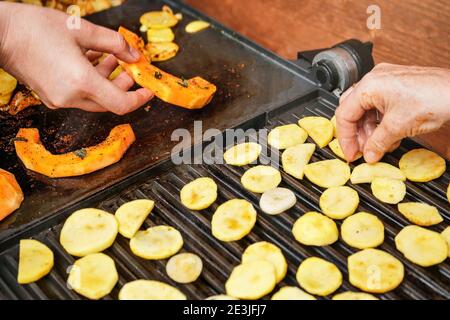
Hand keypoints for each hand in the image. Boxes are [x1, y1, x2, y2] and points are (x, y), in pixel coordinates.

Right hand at [0, 3, 152, 113]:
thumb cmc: (34, 28)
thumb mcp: (81, 29)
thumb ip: (114, 43)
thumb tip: (134, 53)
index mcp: (81, 82)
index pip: (121, 104)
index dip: (139, 99)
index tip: (148, 90)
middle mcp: (71, 97)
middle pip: (110, 101)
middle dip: (124, 85)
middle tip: (129, 67)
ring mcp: (59, 99)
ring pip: (95, 98)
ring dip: (108, 81)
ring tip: (111, 58)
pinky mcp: (51, 96)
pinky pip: (80, 95)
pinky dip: (92, 82)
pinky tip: (92, 61)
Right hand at [335, 63, 449, 162]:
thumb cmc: (434, 99)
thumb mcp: (398, 128)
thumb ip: (377, 143)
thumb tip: (368, 154)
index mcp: (369, 85)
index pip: (344, 114)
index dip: (345, 138)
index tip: (351, 153)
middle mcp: (375, 79)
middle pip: (352, 110)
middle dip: (356, 133)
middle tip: (361, 150)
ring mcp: (386, 80)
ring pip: (366, 108)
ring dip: (369, 130)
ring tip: (377, 146)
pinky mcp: (398, 85)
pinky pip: (379, 105)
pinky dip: (380, 122)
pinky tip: (388, 136)